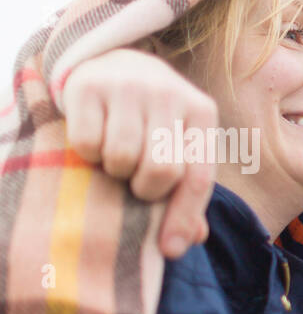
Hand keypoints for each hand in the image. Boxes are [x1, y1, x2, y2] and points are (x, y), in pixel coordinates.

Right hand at [62, 47, 218, 257]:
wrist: (113, 63)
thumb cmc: (154, 120)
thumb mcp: (178, 146)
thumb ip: (188, 191)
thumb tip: (193, 238)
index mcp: (203, 113)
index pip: (199, 177)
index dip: (183, 218)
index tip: (169, 251)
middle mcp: (171, 94)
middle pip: (162, 170)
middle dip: (147, 190)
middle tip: (137, 183)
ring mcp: (130, 85)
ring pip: (123, 157)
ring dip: (116, 171)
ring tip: (118, 158)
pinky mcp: (90, 85)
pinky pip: (87, 143)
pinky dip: (88, 153)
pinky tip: (95, 140)